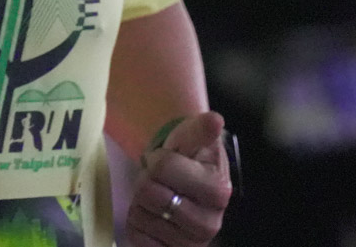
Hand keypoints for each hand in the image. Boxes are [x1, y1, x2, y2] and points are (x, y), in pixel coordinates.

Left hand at [125, 113, 232, 246]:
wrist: (183, 184)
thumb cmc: (188, 158)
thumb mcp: (193, 138)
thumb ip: (201, 129)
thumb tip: (215, 120)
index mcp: (219, 190)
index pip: (164, 167)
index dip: (157, 159)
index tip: (165, 160)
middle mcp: (210, 223)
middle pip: (149, 193)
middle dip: (147, 181)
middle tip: (158, 180)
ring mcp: (191, 243)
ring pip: (140, 215)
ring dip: (141, 202)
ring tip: (156, 197)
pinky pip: (136, 237)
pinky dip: (137, 224)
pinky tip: (151, 215)